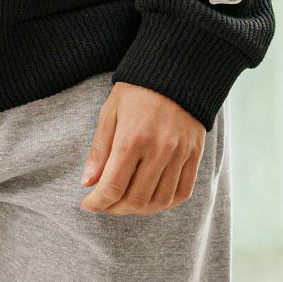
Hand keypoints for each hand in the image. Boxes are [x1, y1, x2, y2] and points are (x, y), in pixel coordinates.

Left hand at [78, 82, 204, 213]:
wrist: (176, 71)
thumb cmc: (137, 91)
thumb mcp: (110, 113)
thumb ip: (99, 150)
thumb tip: (87, 183)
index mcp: (132, 138)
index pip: (113, 187)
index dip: (97, 203)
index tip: (88, 204)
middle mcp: (159, 150)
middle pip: (136, 199)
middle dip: (115, 209)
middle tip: (105, 204)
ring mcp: (180, 154)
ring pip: (160, 201)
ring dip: (140, 210)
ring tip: (125, 203)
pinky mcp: (195, 154)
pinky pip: (183, 192)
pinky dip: (165, 203)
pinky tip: (151, 199)